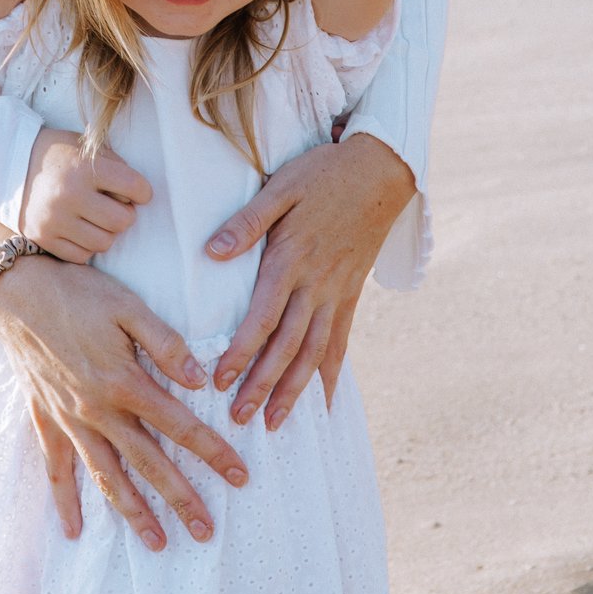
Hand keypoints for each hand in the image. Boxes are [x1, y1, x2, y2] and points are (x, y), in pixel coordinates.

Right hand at [0, 256, 248, 550]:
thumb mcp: (128, 305)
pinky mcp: (45, 418)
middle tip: (207, 531)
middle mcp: (98, 410)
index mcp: (124, 382)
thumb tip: (200, 380)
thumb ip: (165, 343)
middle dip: (180, 498)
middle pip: (148, 463)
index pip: (179, 425)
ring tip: (158, 543)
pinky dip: (64, 500)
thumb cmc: (78, 293)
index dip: (212, 451)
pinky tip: (74, 530)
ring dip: (134, 512)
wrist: (16, 291)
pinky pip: (56, 468)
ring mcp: (70, 419)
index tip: (240, 476)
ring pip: (106, 475)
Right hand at [18, 128, 151, 262]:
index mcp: (83, 167)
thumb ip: (115, 165)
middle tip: (114, 205)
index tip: (138, 192)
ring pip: (104, 243)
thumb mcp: (86, 147)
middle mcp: (68, 195)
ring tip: (96, 218)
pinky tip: (79, 229)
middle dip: (125, 213)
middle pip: (122, 221)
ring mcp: (54, 220)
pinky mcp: (42, 238)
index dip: (143, 191)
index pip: (134, 187)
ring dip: (106, 231)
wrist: (9, 163)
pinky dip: (86, 245)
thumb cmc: (57, 154)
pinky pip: (82, 255)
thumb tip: (138, 194)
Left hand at [204, 134, 413, 428]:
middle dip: (263, 385)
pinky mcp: (352, 294)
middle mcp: (316, 285)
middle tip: (239, 419)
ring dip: (294, 389)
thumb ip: (246, 222)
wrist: (381, 171)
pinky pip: (341, 342)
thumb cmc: (323, 174)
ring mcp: (338, 293)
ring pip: (315, 352)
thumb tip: (211, 253)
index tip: (219, 380)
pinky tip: (324, 401)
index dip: (240, 352)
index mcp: (292, 260)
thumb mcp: (281, 187)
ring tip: (275, 423)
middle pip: (288, 346)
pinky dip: (333, 374)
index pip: (262, 318)